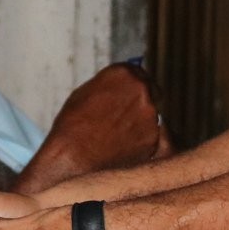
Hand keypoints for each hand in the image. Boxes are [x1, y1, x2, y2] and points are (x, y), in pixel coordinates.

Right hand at [22, 64, 170, 189]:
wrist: (73, 156)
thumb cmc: (73, 125)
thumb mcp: (86, 93)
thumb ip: (109, 86)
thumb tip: (120, 88)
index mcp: (124, 73)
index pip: (139, 73)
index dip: (134, 86)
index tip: (130, 95)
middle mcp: (142, 90)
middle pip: (152, 91)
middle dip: (143, 101)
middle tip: (127, 117)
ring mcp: (151, 115)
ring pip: (154, 115)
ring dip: (142, 122)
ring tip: (118, 136)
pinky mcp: (156, 138)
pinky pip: (155, 137)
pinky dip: (143, 141)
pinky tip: (124, 148)